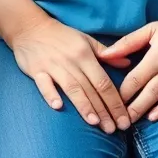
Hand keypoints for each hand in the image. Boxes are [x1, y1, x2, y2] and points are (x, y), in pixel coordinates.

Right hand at [10, 16, 129, 132]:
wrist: (29, 27)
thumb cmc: (60, 36)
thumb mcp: (86, 40)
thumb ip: (106, 53)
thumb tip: (127, 63)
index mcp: (85, 55)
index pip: (104, 82)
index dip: (115, 102)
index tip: (124, 120)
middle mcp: (71, 61)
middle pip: (90, 89)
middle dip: (103, 111)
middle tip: (113, 129)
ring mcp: (52, 66)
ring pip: (71, 88)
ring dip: (83, 106)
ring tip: (94, 123)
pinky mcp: (36, 69)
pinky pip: (43, 83)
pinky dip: (50, 94)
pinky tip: (57, 106)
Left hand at [99, 14, 157, 121]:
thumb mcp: (152, 29)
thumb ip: (128, 42)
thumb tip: (105, 54)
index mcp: (156, 56)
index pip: (134, 78)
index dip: (121, 92)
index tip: (108, 101)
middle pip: (146, 91)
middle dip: (130, 106)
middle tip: (117, 119)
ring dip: (145, 109)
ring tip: (130, 120)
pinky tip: (154, 117)